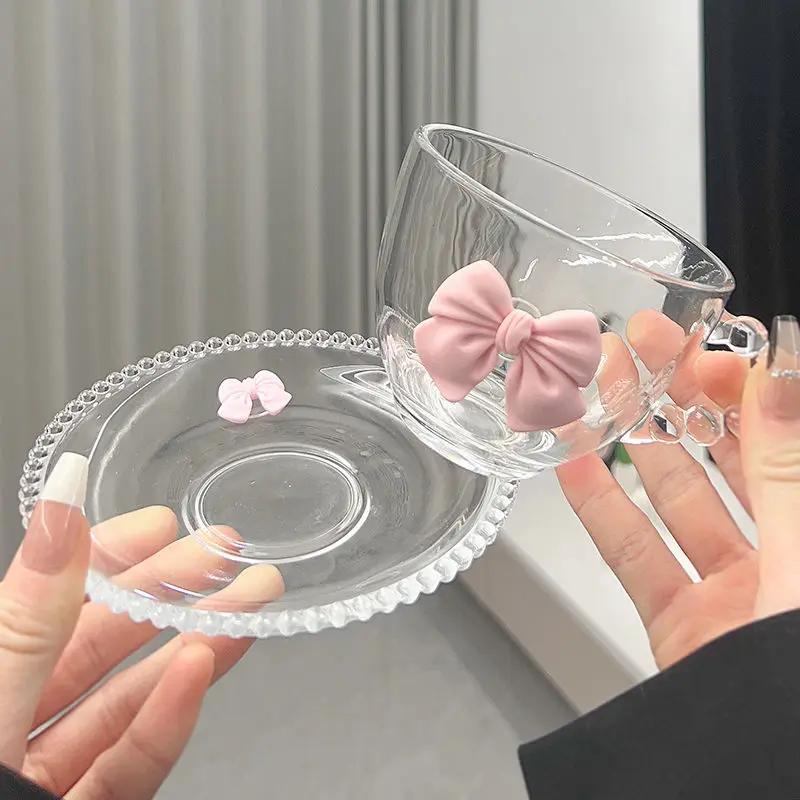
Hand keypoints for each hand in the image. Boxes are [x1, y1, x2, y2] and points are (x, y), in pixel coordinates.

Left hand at [0, 454, 283, 798]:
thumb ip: (27, 613)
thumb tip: (60, 510)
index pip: (49, 599)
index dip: (108, 554)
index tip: (163, 524)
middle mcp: (11, 719)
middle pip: (101, 643)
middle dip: (171, 593)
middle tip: (229, 556)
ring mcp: (48, 773)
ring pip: (129, 699)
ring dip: (193, 646)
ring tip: (247, 604)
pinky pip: (132, 764)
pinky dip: (171, 717)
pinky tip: (202, 672)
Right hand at [557, 314, 799, 668]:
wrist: (757, 776)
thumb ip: (787, 471)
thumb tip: (778, 374)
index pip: (785, 433)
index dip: (744, 382)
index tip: (700, 342)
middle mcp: (790, 554)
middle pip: (730, 455)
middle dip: (681, 395)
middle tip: (636, 346)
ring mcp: (736, 592)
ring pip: (677, 499)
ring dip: (635, 443)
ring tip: (595, 390)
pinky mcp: (685, 626)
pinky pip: (637, 558)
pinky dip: (603, 511)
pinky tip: (576, 467)